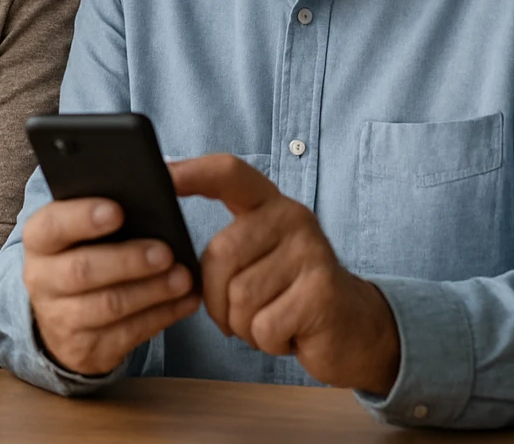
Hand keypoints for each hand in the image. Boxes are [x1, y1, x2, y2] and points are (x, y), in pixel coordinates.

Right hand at [21, 198, 199, 375]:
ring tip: (183, 278)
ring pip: (109, 306)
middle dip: (127, 260)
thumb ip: (101, 214)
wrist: (63, 317)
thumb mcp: (77, 233)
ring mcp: (61, 319)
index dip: (82, 218)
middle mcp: (42, 279)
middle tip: (165, 252)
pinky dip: (163, 316)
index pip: (51, 226)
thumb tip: (150, 196)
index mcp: (39, 241)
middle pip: (82, 270)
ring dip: (151, 291)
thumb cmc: (83, 255)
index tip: (117, 211)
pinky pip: (129, 334)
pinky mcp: (86, 349)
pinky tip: (186, 301)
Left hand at [172, 154, 399, 393]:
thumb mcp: (256, 259)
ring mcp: (312, 252)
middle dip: (216, 298)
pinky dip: (266, 341)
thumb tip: (165, 248)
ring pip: (239, 297)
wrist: (353, 330)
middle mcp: (292, 217)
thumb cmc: (287, 294)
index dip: (193, 172)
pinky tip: (289, 334)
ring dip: (243, 324)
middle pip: (220, 254)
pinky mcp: (322, 291)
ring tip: (270, 320)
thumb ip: (224, 246)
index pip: (229, 172)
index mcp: (269, 204)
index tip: (160, 174)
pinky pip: (263, 325)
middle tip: (237, 314)